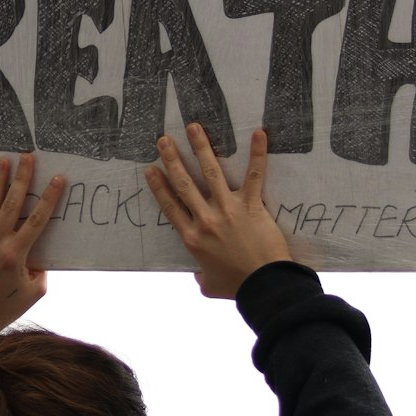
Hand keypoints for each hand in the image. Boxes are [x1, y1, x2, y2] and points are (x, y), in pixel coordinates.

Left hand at [0, 155, 64, 340]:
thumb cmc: (6, 308)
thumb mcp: (34, 292)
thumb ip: (40, 269)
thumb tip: (39, 251)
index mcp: (17, 255)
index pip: (37, 220)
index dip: (49, 198)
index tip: (58, 179)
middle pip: (12, 205)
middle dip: (22, 179)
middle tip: (28, 157)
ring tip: (2, 160)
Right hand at [144, 124, 291, 297]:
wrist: (264, 286)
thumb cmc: (238, 287)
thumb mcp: (210, 286)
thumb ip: (200, 278)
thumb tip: (198, 276)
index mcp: (192, 238)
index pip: (170, 207)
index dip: (159, 187)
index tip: (151, 170)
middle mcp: (206, 220)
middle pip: (184, 184)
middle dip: (173, 159)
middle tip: (164, 140)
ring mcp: (228, 210)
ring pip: (211, 172)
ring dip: (201, 147)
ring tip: (194, 127)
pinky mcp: (251, 205)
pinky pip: (254, 175)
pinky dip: (257, 153)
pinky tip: (259, 133)